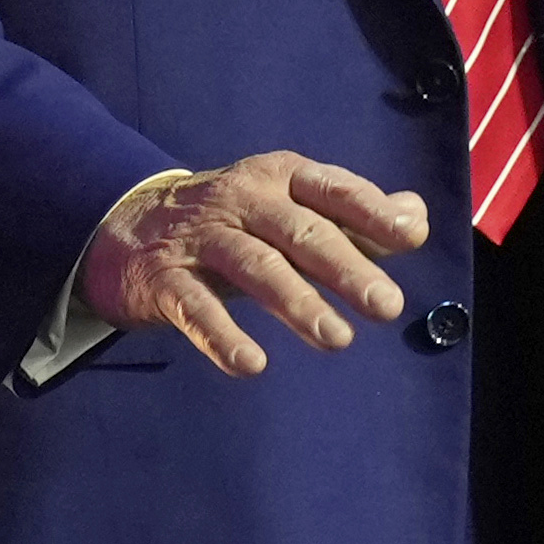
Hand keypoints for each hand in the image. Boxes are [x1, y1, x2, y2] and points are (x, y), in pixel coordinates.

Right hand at [74, 151, 431, 378]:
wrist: (126, 227)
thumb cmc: (232, 220)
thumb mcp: (289, 204)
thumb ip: (353, 214)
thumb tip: (416, 216)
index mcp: (279, 177)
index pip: (331, 189)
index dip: (371, 210)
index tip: (410, 238)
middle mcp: (242, 200)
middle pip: (298, 230)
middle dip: (345, 267)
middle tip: (387, 306)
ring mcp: (200, 239)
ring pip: (253, 267)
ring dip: (297, 303)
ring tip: (336, 340)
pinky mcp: (165, 279)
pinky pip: (195, 308)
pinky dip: (222, 336)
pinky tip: (252, 365)